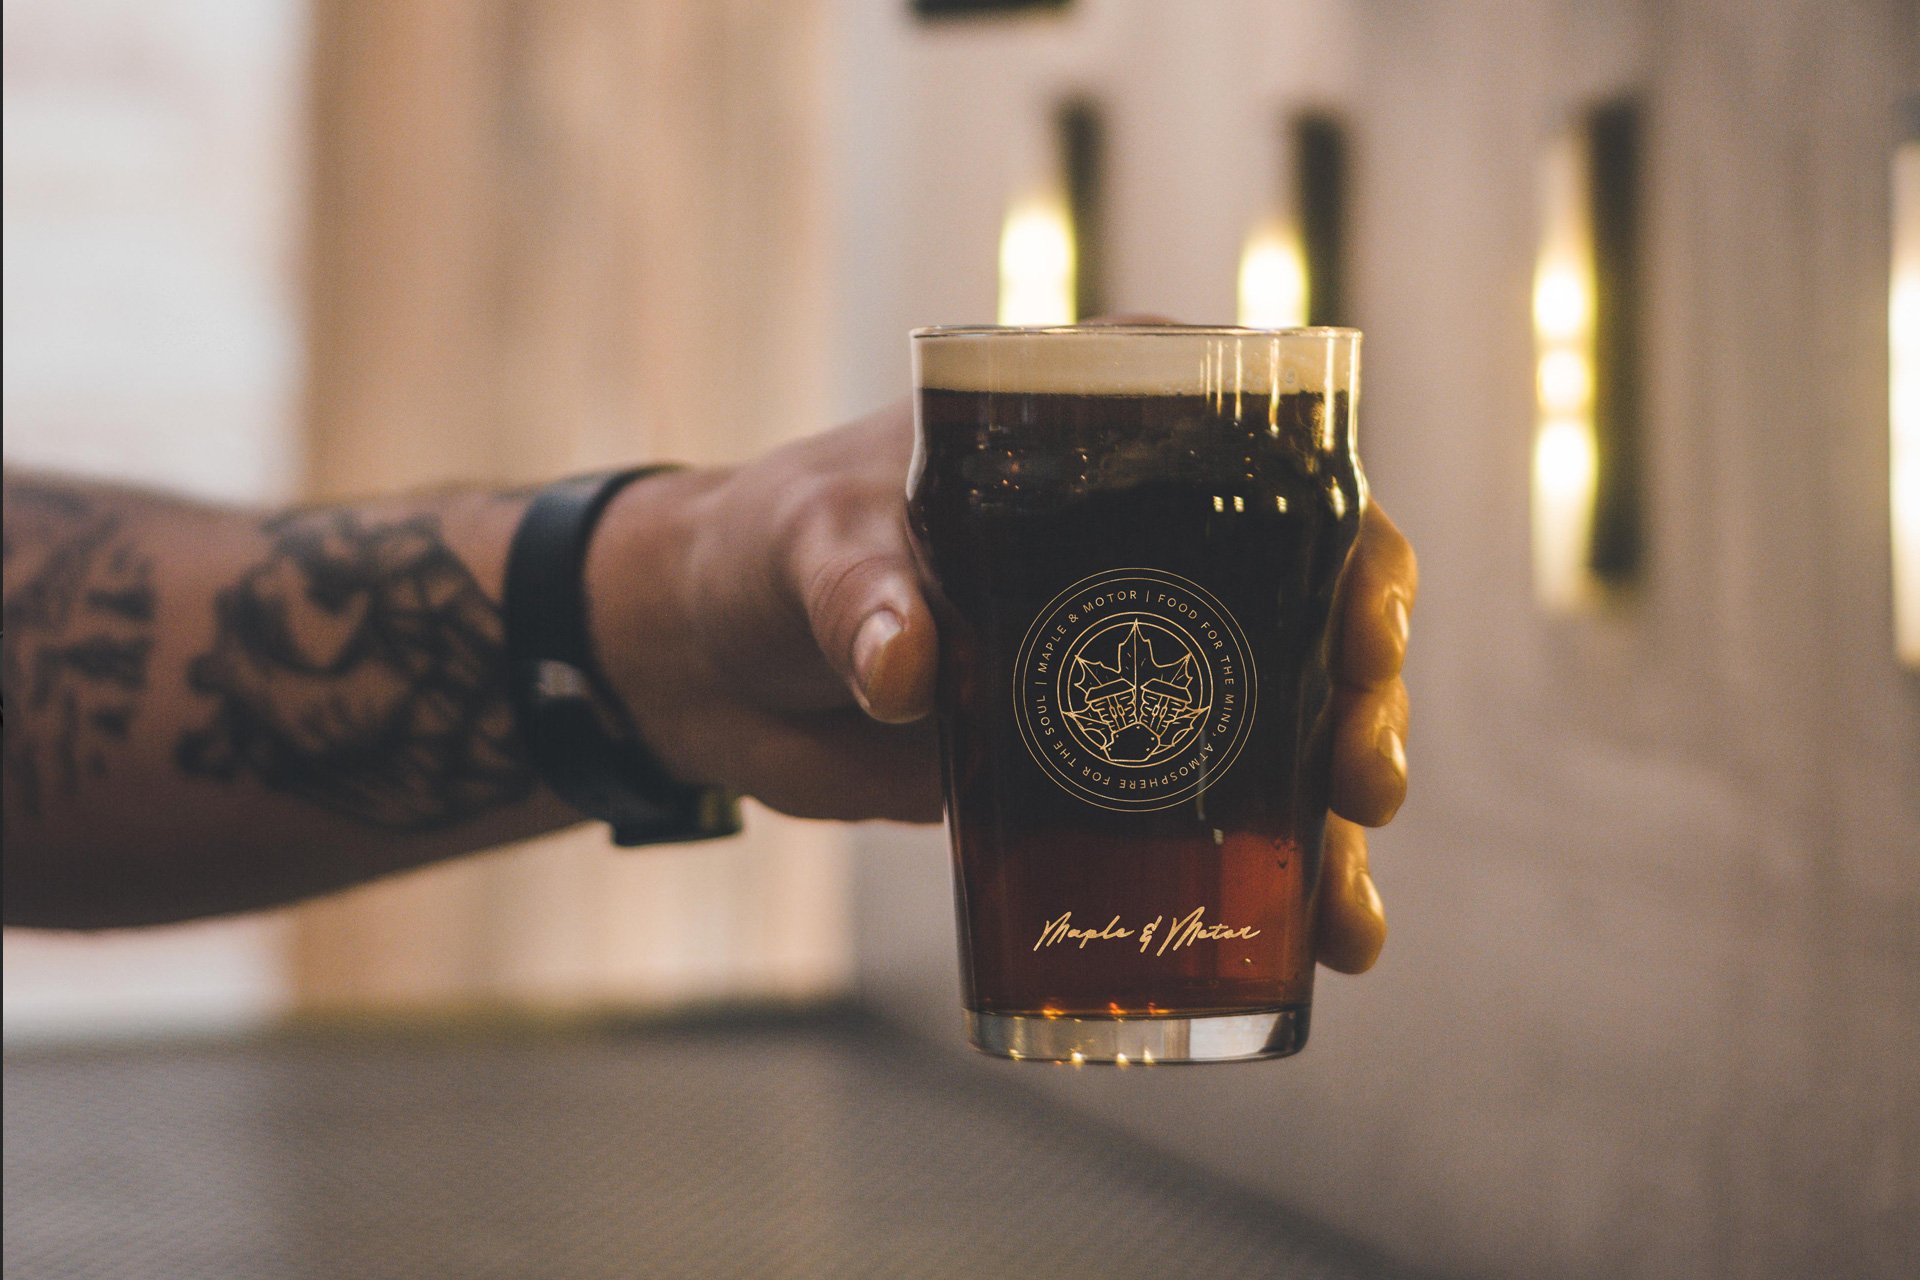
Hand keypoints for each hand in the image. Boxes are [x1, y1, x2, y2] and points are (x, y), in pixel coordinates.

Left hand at [587, 401, 1413, 973]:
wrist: (702, 660)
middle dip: (1362, 702)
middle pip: (1314, 615)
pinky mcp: (1095, 756)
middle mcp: (1150, 546)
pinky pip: (1204, 813)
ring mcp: (1133, 657)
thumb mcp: (810, 545)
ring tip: (1348, 913)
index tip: (1367, 629)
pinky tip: (1312, 944)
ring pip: (1282, 727)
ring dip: (1332, 815)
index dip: (1353, 551)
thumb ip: (858, 594)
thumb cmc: (762, 549)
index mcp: (1110, 443)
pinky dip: (1265, 881)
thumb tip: (906, 672)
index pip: (1279, 476)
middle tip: (1358, 780)